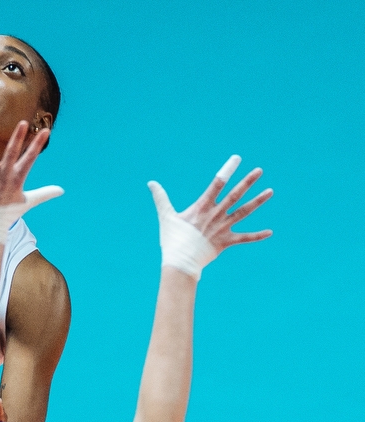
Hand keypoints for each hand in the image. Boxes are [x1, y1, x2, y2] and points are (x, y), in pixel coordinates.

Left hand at [0, 119, 63, 217]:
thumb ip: (44, 193)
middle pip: (12, 154)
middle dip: (18, 138)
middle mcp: (4, 177)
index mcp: (17, 179)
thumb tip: (61, 190)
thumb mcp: (28, 202)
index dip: (37, 145)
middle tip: (23, 122)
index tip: (45, 131)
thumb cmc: (9, 213)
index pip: (30, 159)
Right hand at [149, 155, 272, 278]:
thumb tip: (151, 183)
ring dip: (258, 201)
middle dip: (248, 182)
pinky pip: (244, 238)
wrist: (180, 262)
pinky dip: (257, 236)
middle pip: (235, 195)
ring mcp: (223, 228)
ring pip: (244, 212)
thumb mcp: (166, 216)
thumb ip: (161, 198)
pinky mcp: (226, 242)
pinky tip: (270, 232)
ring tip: (270, 191)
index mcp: (202, 207)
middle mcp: (216, 215)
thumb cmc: (172, 239)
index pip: (217, 183)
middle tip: (260, 170)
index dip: (228, 169)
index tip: (237, 158)